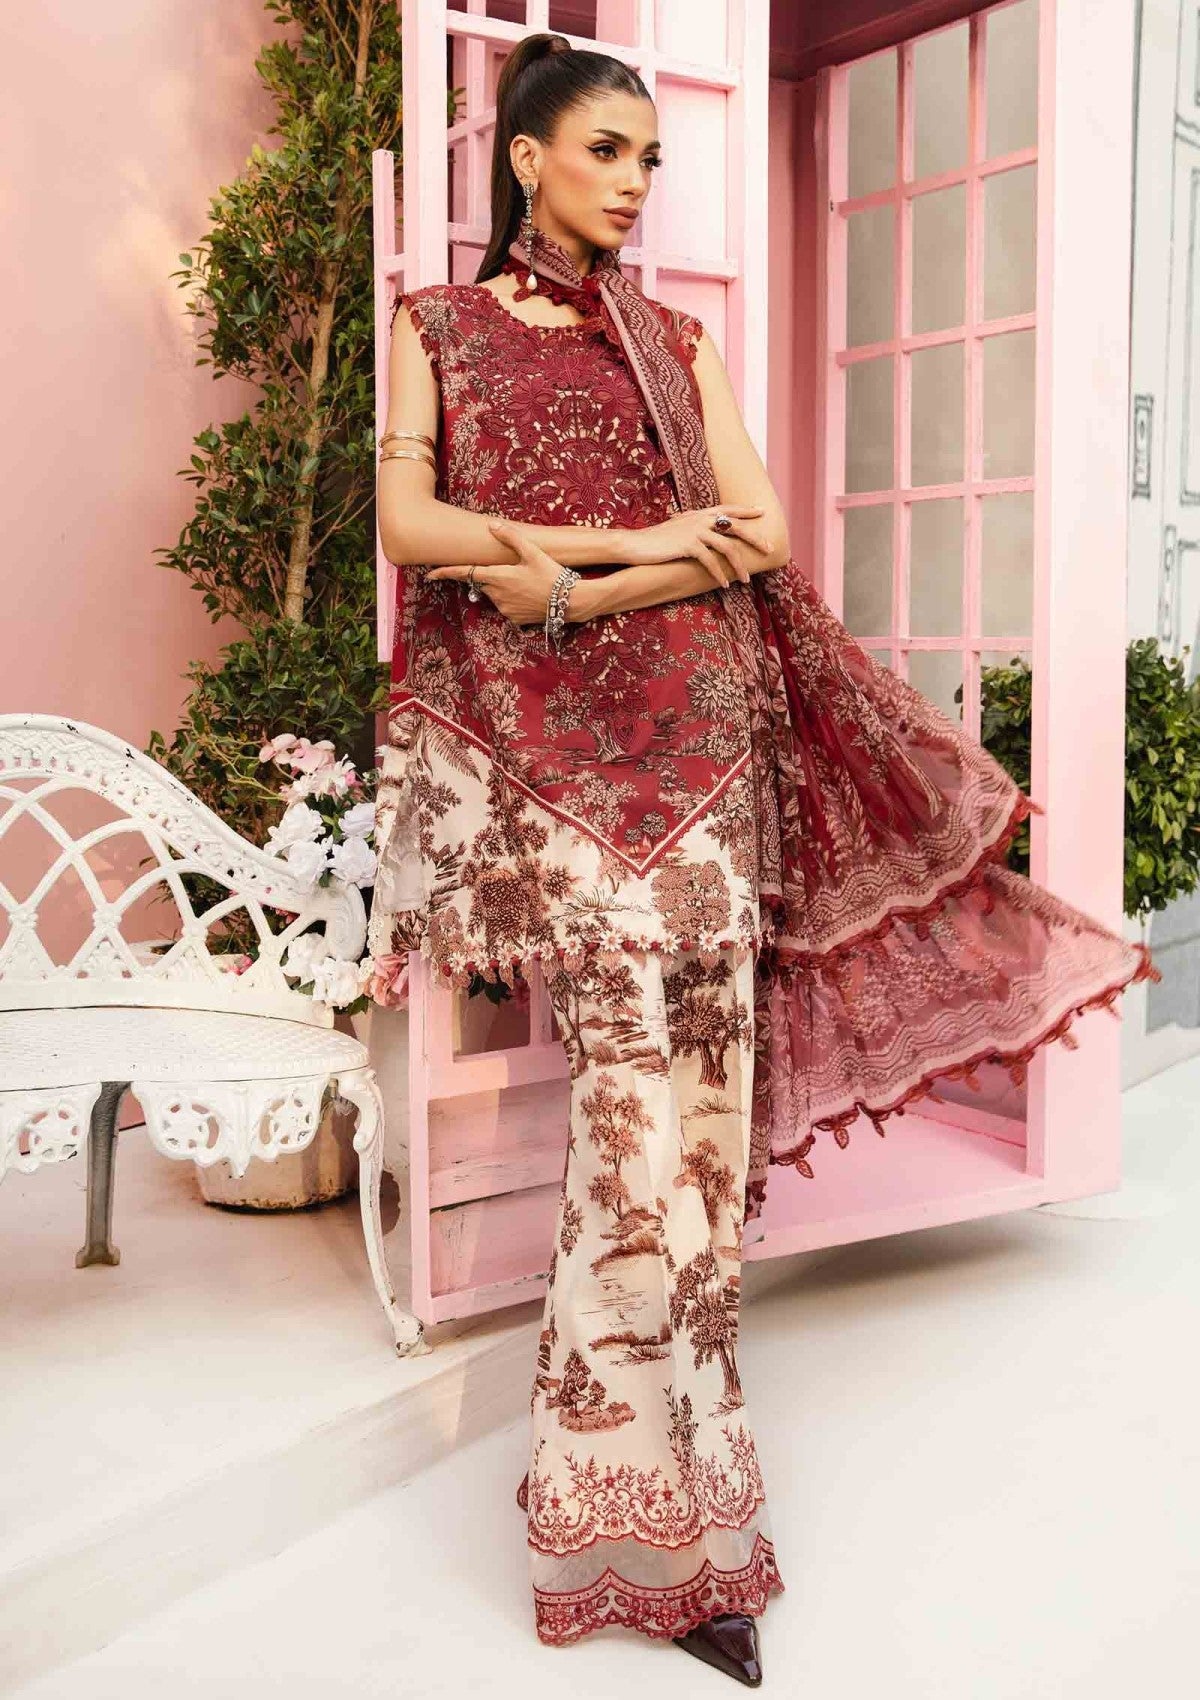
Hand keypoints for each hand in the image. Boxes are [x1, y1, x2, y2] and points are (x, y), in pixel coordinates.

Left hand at [425, 519, 562, 623]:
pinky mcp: (514, 620)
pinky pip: (507, 606)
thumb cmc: (552, 574)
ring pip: (496, 594)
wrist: (571, 602)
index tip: (429, 574)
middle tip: (514, 571)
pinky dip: (514, 599)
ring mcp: (505, 609)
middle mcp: (497, 595)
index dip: (446, 573)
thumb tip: (491, 524)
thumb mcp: (533, 552)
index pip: (465, 573)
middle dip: (491, 576)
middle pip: (484, 582)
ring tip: (528, 582)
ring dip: (504, 587)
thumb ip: (511, 537)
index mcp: (498, 577)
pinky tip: (530, 595)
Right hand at [625, 505, 770, 586]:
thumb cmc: (656, 540)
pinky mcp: (688, 545)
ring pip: (727, 547)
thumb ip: (693, 527)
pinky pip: (710, 561)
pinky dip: (719, 574)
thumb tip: (705, 534)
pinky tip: (724, 584)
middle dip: (754, 538)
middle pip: (735, 527)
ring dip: (738, 566)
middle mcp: (700, 519)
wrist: (636, 544)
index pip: (728, 509)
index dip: (746, 510)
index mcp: (700, 514)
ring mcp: (695, 531)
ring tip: (746, 579)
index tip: (762, 512)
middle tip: (769, 549)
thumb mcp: (678, 529)